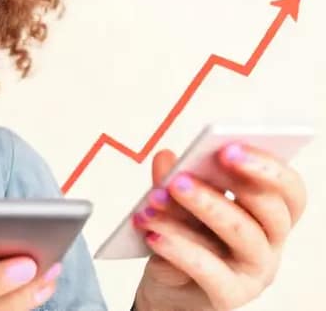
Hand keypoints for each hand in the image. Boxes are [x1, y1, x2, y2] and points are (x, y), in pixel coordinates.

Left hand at [132, 144, 306, 310]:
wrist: (170, 290)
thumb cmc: (184, 240)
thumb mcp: (178, 207)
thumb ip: (174, 181)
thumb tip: (167, 157)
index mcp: (268, 214)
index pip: (289, 190)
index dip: (267, 167)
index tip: (228, 148)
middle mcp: (270, 243)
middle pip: (269, 211)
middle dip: (227, 187)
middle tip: (184, 174)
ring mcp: (254, 272)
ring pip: (240, 235)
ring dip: (198, 210)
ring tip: (155, 197)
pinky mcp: (231, 296)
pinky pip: (211, 272)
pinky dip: (180, 250)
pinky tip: (153, 235)